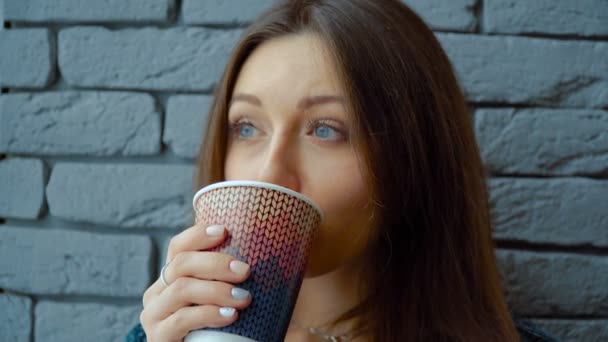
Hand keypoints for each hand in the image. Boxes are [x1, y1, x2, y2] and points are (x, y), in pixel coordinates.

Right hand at [139, 224, 252, 341]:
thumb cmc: (223, 328)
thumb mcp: (223, 297)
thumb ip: (232, 278)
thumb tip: (272, 252)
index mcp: (172, 277)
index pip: (178, 246)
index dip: (198, 235)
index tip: (224, 231)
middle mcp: (158, 291)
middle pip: (181, 263)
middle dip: (216, 263)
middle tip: (245, 270)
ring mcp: (154, 314)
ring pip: (182, 288)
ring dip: (217, 290)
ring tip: (245, 298)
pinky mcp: (158, 336)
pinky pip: (182, 318)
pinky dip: (209, 314)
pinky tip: (231, 316)